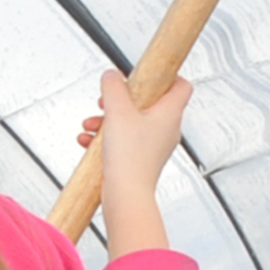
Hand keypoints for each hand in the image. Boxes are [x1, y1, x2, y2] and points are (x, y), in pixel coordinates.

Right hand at [79, 70, 189, 255]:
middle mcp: (167, 129)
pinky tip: (88, 141)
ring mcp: (155, 146)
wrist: (126, 195)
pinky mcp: (141, 160)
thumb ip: (113, 88)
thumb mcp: (117, 112)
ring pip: (133, 123)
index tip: (147, 75)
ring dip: (109, 121)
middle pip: (149, 104)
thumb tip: (111, 75)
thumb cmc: (130, 157)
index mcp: (170, 113)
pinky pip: (124, 142)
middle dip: (122, 102)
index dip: (166, 76)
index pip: (181, 85)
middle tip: (107, 102)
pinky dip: (107, 138)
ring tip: (90, 124)